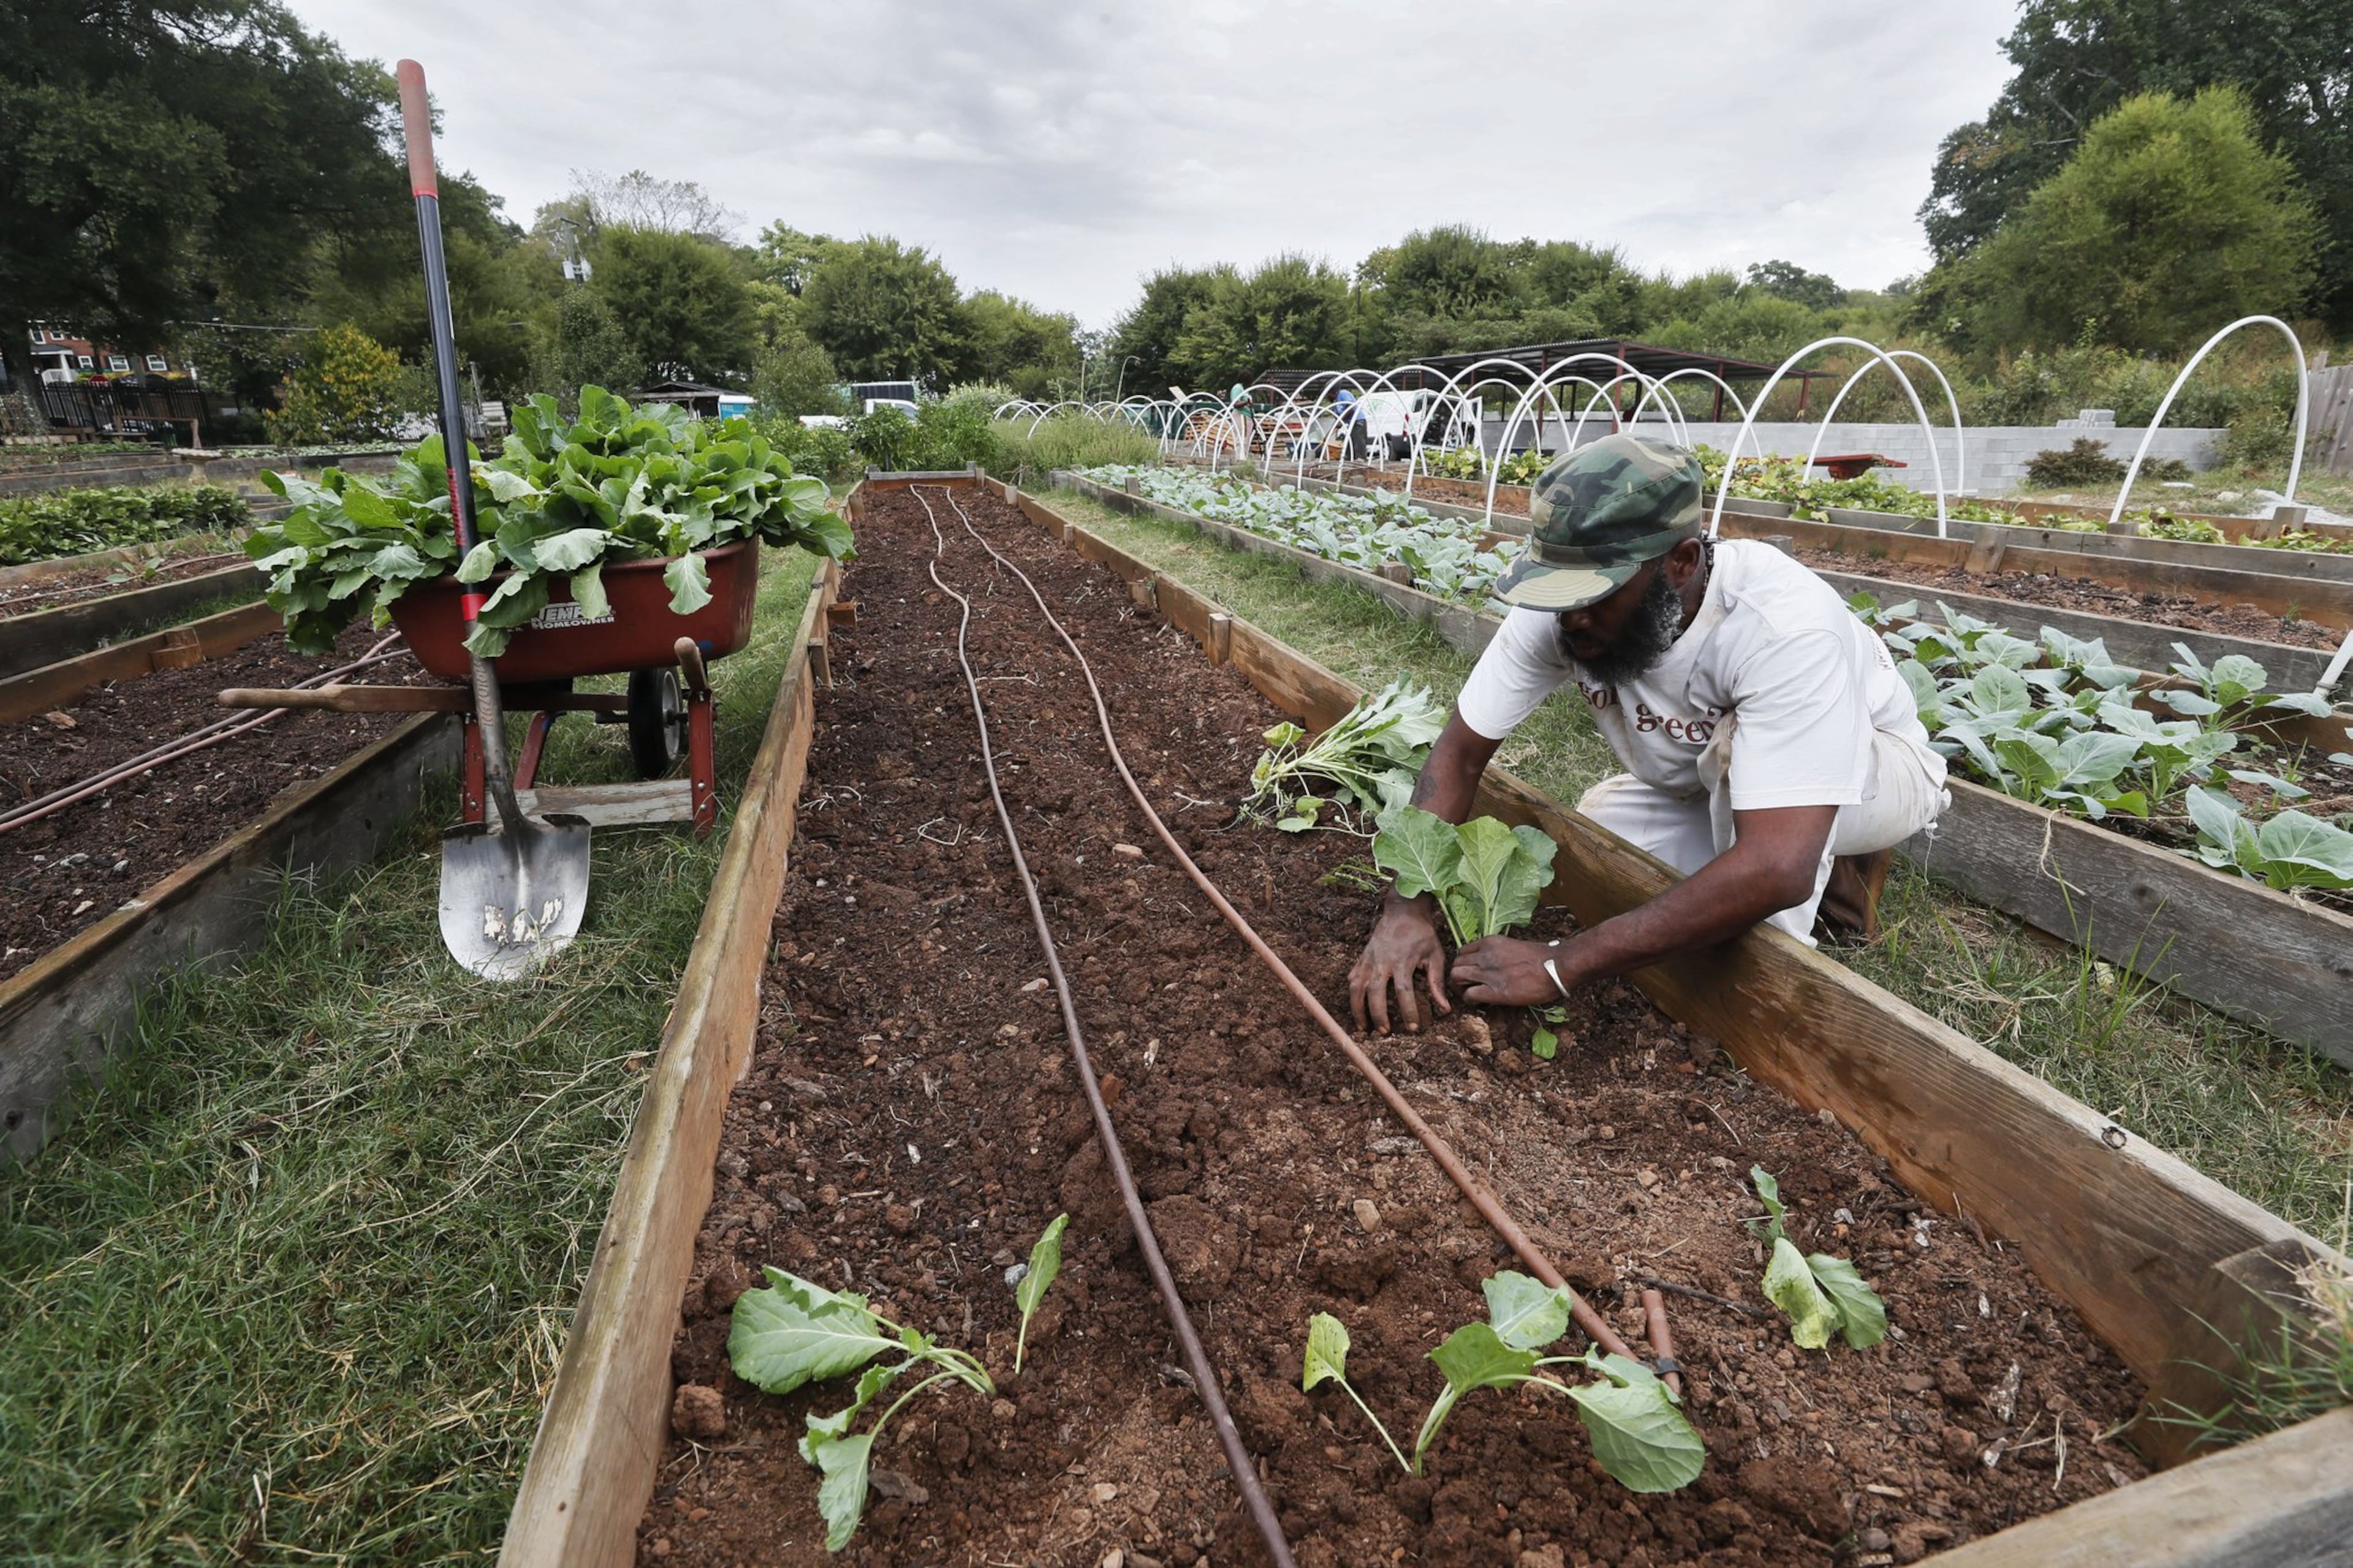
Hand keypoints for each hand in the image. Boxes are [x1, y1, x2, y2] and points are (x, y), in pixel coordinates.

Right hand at [1349, 904, 1451, 1033]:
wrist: (1403, 910)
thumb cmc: (1422, 934)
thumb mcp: (1435, 955)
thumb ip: (1438, 982)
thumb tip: (1445, 1008)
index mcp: (1402, 961)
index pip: (1403, 991)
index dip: (1408, 1011)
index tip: (1413, 1027)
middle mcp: (1382, 961)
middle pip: (1374, 992)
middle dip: (1378, 1015)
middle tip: (1384, 1032)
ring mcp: (1369, 959)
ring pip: (1356, 987)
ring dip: (1358, 1009)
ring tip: (1363, 1027)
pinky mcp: (1362, 957)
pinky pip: (1352, 978)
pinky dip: (1352, 994)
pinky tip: (1357, 1006)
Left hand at [1450, 936, 1568, 1007]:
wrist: (1556, 966)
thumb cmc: (1543, 957)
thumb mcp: (1515, 945)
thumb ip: (1500, 952)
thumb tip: (1496, 962)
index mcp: (1490, 942)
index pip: (1463, 951)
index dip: (1464, 963)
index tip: (1472, 972)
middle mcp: (1485, 955)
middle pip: (1456, 964)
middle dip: (1458, 976)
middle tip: (1467, 985)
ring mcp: (1487, 972)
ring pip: (1456, 977)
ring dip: (1460, 988)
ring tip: (1470, 994)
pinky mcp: (1493, 990)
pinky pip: (1469, 995)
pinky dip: (1470, 1000)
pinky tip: (1479, 1003)